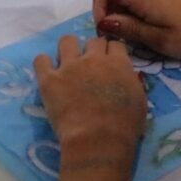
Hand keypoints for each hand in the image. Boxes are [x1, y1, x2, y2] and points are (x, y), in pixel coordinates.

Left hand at [33, 35, 146, 151]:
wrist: (98, 139)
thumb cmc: (125, 126)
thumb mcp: (140, 102)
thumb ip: (132, 83)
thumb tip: (126, 77)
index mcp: (119, 63)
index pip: (115, 44)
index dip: (112, 52)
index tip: (110, 62)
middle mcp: (94, 58)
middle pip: (93, 41)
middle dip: (93, 51)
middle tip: (91, 67)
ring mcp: (70, 67)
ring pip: (67, 41)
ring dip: (69, 49)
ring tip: (68, 63)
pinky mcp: (49, 80)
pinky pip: (41, 60)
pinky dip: (44, 64)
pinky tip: (48, 73)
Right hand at [92, 0, 180, 58]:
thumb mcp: (159, 40)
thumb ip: (129, 29)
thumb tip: (103, 22)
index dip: (99, 8)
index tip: (105, 31)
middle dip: (105, 11)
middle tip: (114, 36)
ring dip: (118, 14)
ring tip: (129, 37)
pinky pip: (137, 0)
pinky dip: (131, 13)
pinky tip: (141, 31)